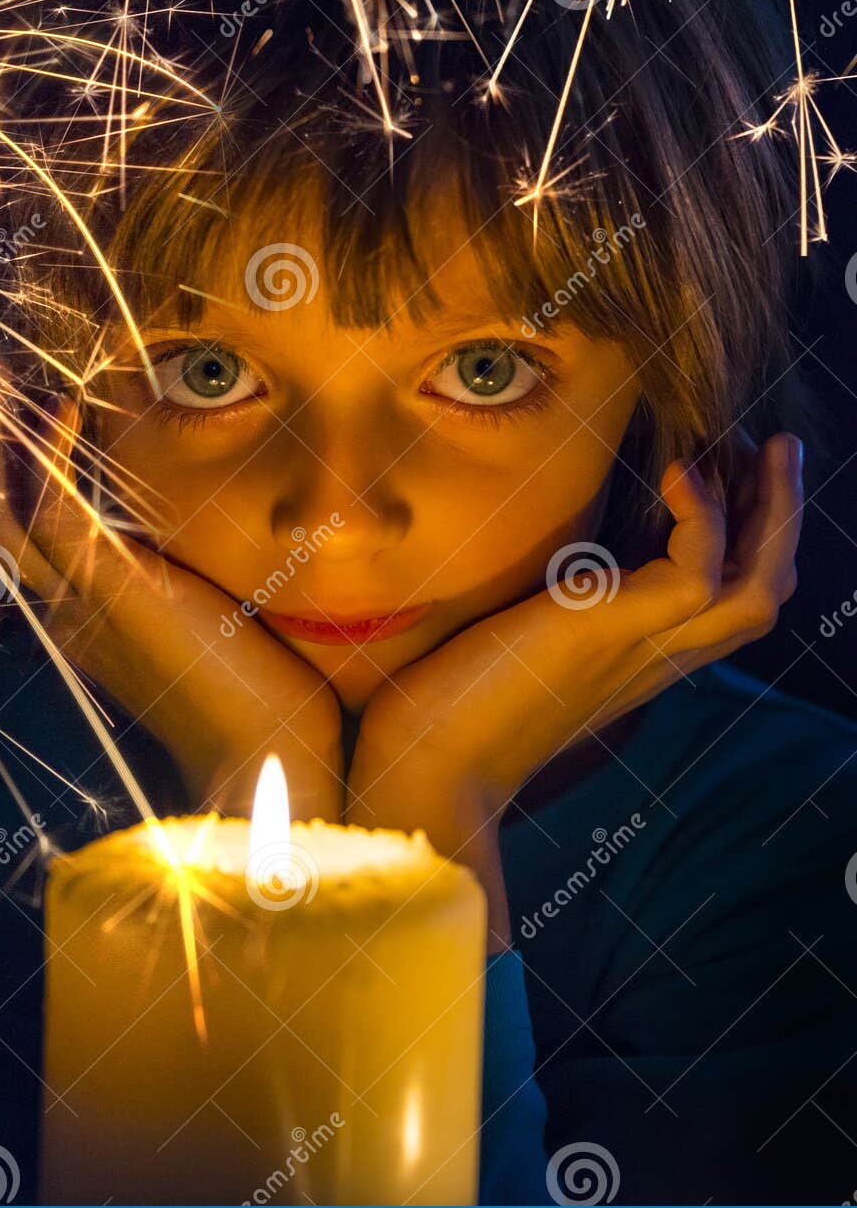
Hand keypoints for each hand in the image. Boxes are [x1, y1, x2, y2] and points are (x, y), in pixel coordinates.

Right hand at [0, 389, 344, 816]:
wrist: (271, 767)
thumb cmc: (269, 704)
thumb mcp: (222, 625)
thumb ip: (203, 585)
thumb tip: (236, 544)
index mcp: (90, 621)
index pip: (26, 537)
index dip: (16, 473)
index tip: (37, 408)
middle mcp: (67, 612)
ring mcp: (80, 604)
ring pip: (0, 510)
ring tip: (8, 374)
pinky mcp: (110, 592)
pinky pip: (49, 509)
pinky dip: (44, 453)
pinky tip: (63, 403)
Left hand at [346, 431, 802, 947]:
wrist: (426, 760)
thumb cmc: (448, 702)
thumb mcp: (515, 635)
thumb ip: (546, 602)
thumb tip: (538, 554)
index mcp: (638, 657)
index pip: (729, 604)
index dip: (749, 540)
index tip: (737, 475)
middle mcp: (656, 657)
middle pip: (764, 592)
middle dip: (781, 517)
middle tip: (780, 448)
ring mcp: (642, 648)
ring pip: (758, 587)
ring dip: (774, 511)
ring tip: (768, 447)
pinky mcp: (615, 630)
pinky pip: (699, 571)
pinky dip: (702, 516)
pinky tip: (679, 472)